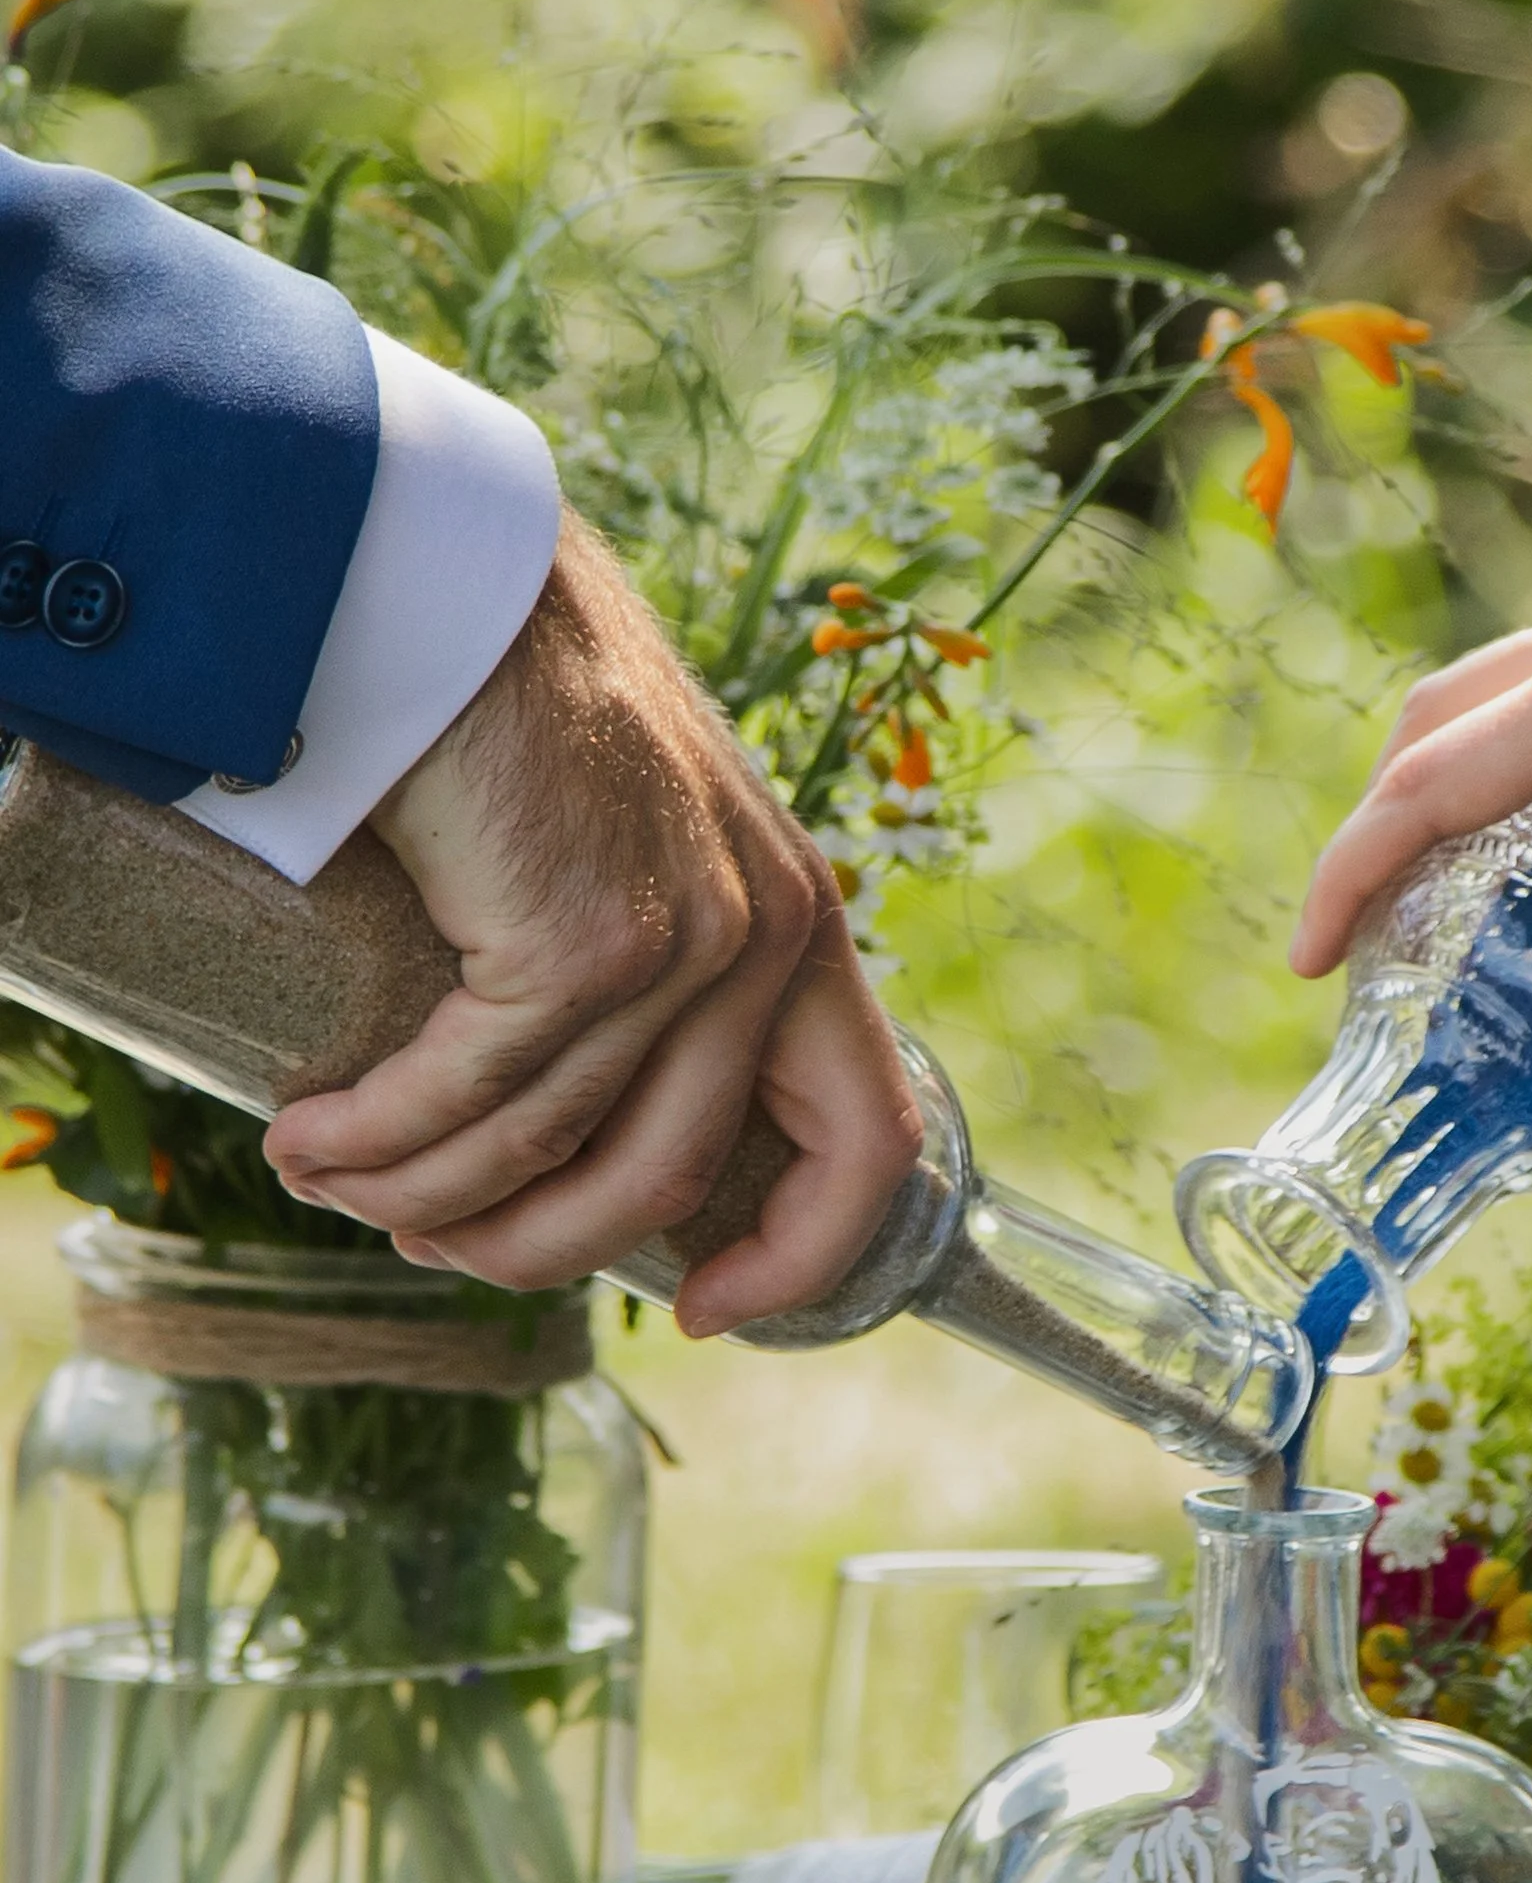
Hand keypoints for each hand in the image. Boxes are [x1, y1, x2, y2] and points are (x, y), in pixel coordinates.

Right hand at [264, 512, 921, 1331]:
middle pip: (669, 1181)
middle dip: (535, 1247)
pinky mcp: (586, 939)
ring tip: (330, 1181)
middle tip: (429, 1241)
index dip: (801, 1253)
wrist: (449, 575)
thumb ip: (639, 959)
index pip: (867, 1138)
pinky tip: (312, 1139)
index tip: (704, 1307)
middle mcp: (770, 938)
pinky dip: (381, 1140)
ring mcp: (687, 941)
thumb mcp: (626, 844)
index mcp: (799, 925)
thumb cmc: (510, 703)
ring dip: (422, 1195)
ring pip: (554, 1151)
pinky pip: (474, 1096)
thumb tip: (565, 1117)